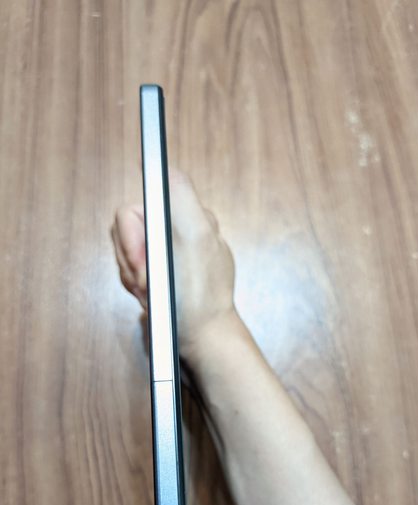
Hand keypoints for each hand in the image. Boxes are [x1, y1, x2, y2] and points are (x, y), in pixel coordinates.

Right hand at [111, 170, 235, 359]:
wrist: (202, 337)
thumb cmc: (199, 296)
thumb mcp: (195, 236)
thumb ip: (179, 193)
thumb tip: (158, 164)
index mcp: (187, 215)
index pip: (135, 207)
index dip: (133, 234)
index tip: (143, 256)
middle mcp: (176, 228)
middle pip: (127, 230)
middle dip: (133, 260)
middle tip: (151, 281)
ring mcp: (166, 251)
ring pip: (126, 253)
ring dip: (135, 276)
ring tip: (155, 292)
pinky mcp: (158, 273)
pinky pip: (131, 272)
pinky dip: (138, 287)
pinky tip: (153, 298)